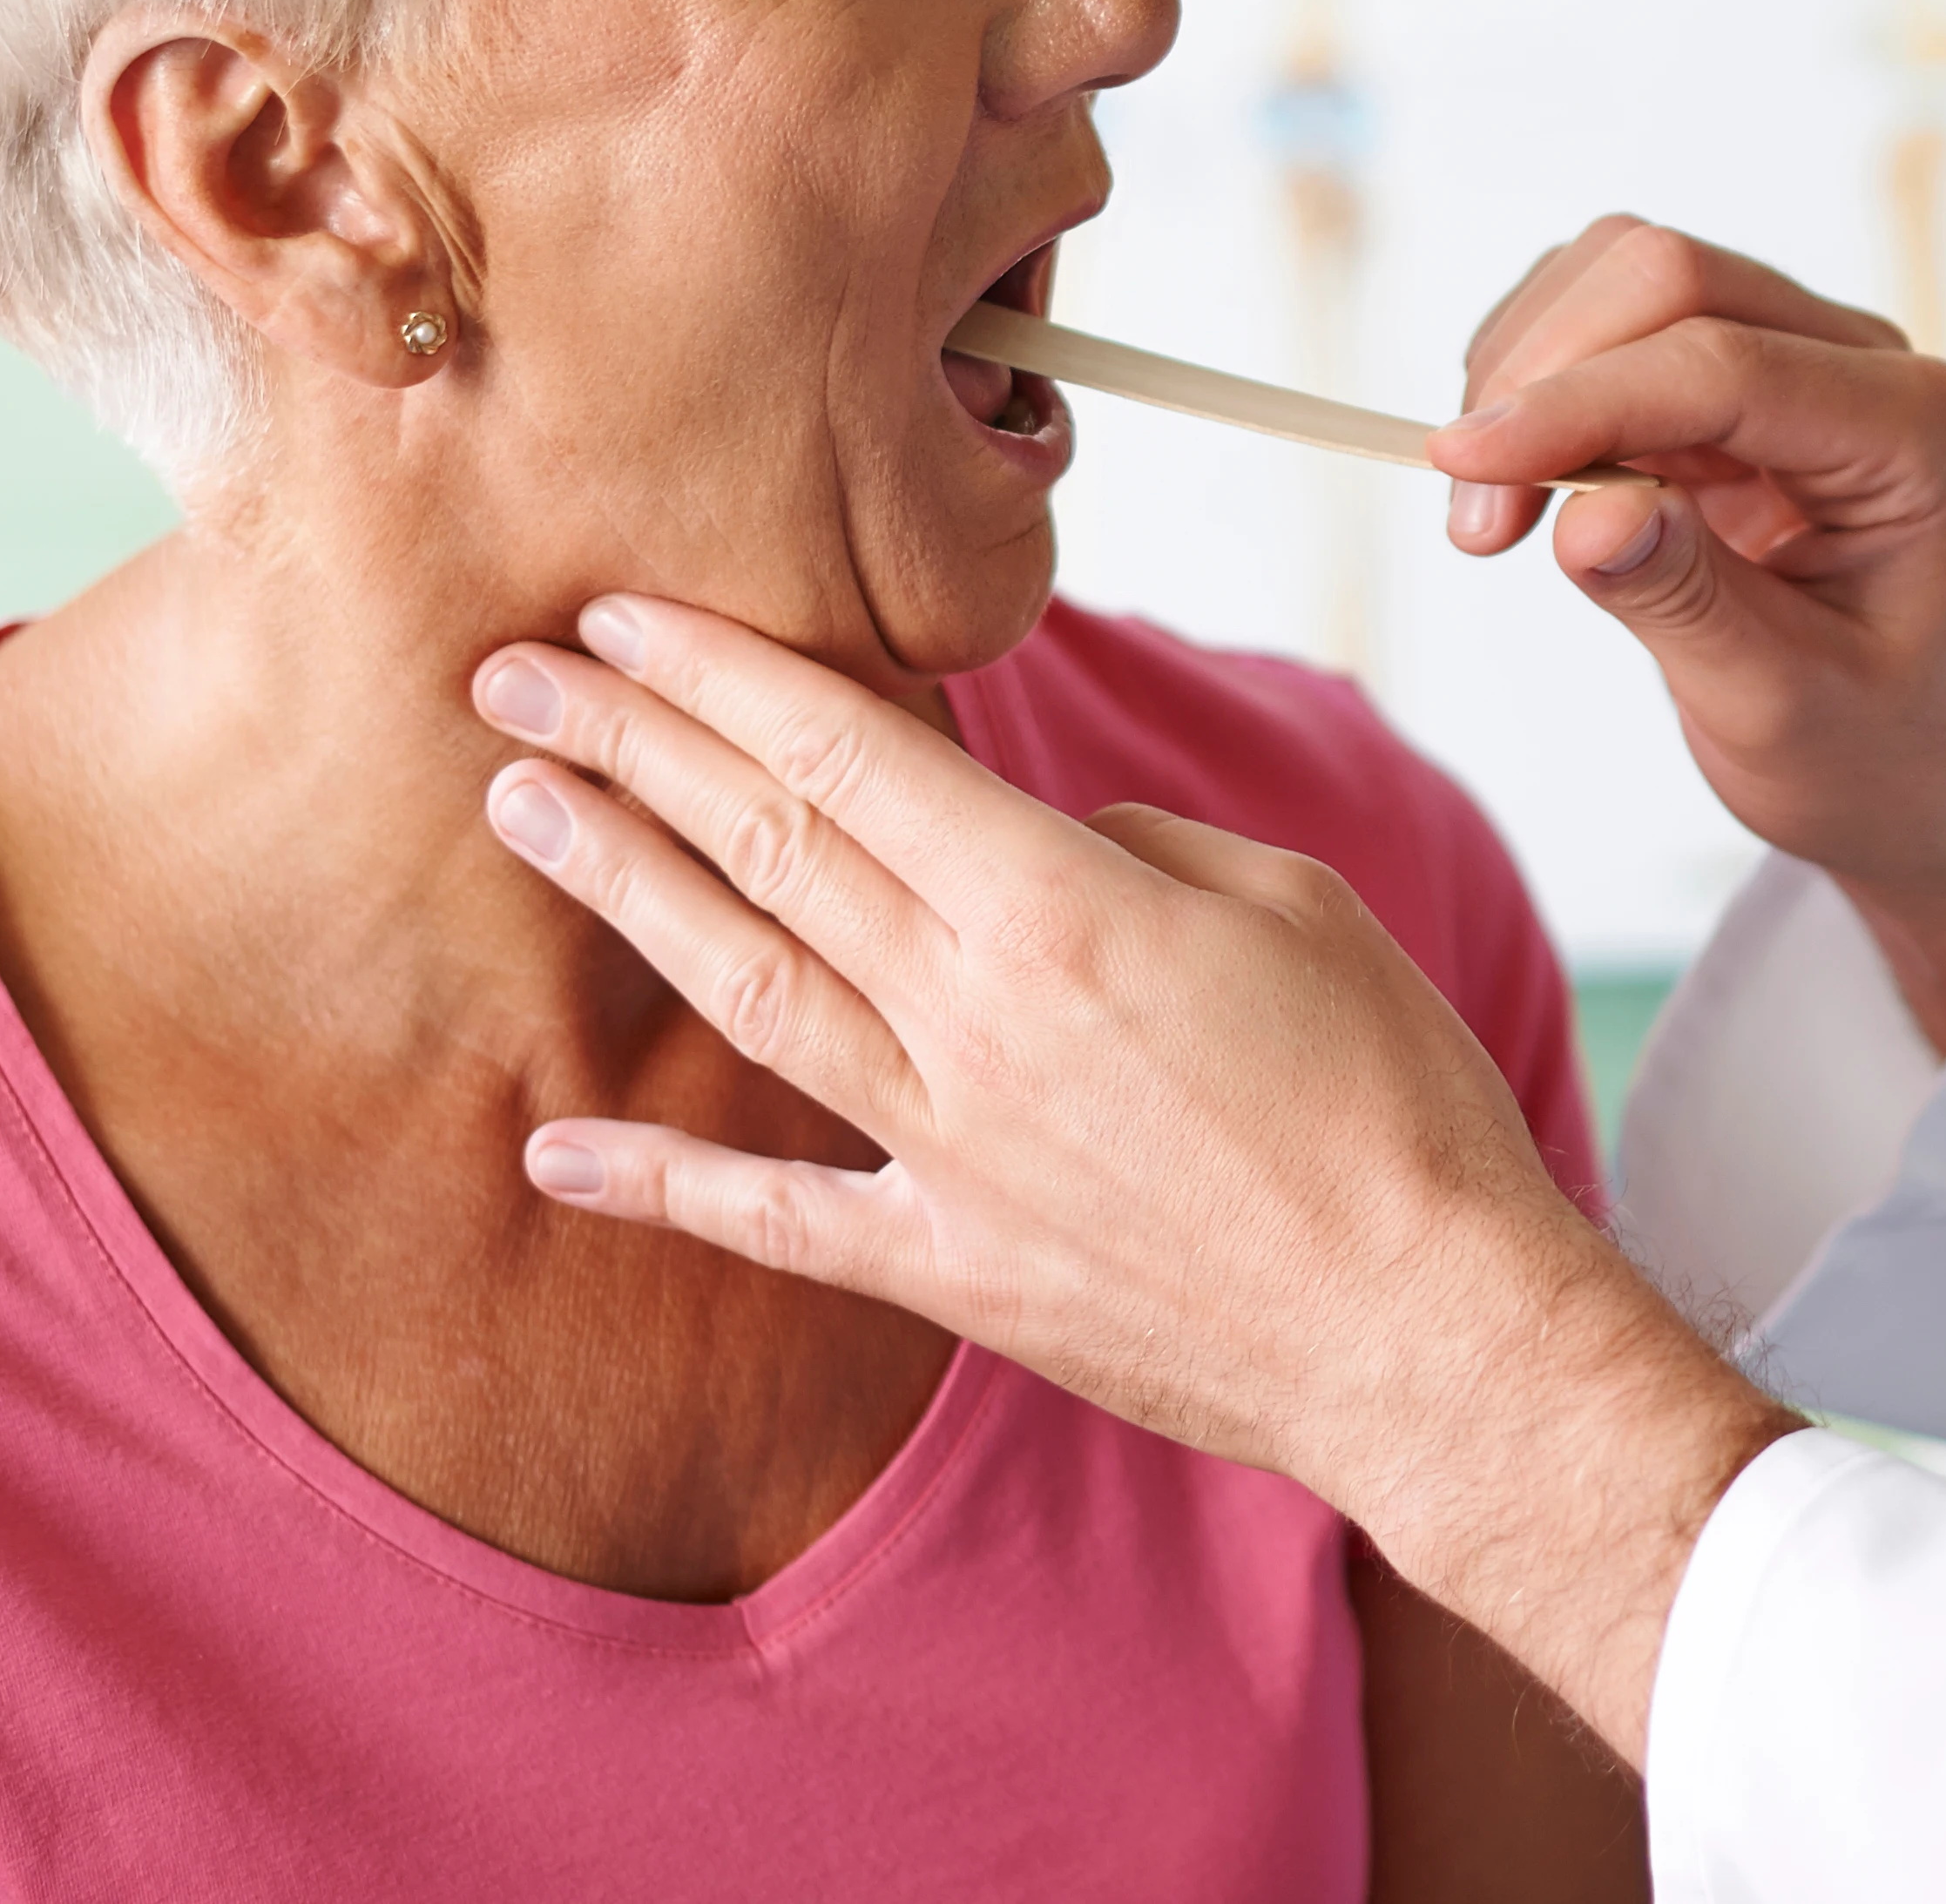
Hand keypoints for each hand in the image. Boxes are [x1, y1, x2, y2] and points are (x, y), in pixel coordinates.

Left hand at [468, 594, 1798, 1758]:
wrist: (1431, 1330)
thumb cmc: (1395, 1101)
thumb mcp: (1296, 906)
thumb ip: (1139, 849)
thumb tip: (1041, 843)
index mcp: (1064, 906)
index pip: (851, 755)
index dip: (724, 675)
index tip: (626, 614)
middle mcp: (977, 1018)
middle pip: (768, 848)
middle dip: (631, 746)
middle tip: (513, 675)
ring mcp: (949, 1152)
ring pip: (747, 989)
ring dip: (624, 890)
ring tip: (523, 807)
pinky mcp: (954, 1269)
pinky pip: (776, 1221)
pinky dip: (659, 1185)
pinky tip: (555, 1147)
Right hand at [1433, 218, 1945, 1046]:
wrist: (1911, 773)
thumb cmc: (1869, 749)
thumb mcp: (1777, 706)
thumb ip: (1685, 601)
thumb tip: (1585, 514)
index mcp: (1916, 436)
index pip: (1724, 366)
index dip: (1580, 403)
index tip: (1463, 467)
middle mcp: (1867, 364)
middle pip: (1668, 277)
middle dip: (1543, 374)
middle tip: (1475, 519)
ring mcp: (1799, 354)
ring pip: (1623, 275)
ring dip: (1527, 369)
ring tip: (1493, 512)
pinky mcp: (1732, 371)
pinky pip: (1610, 320)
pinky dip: (1539, 379)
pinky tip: (1524, 480)